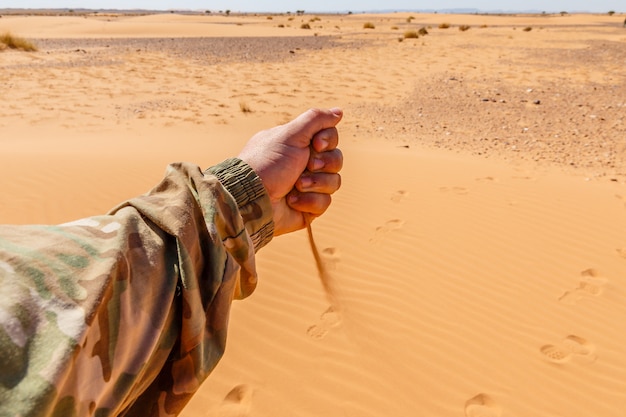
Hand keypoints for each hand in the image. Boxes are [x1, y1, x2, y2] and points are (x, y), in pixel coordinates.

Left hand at [238, 108, 342, 235]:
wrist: (252, 198)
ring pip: (334, 182)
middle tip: (308, 166)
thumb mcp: (290, 134)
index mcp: (299, 145)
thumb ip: (316, 120)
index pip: (330, 138)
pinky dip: (309, 201)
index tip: (316, 144)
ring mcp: (307, 187)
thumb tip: (339, 112)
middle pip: (336, 159)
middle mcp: (304, 164)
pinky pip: (325, 202)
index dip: (328, 141)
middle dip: (324, 163)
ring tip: (296, 186)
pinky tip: (292, 201)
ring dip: (315, 183)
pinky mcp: (308, 208)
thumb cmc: (268, 163)